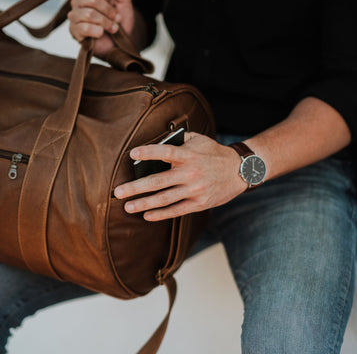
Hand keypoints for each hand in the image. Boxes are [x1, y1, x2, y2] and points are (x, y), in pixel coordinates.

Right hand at [68, 0, 134, 58]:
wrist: (121, 43)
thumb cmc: (121, 21)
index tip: (115, 2)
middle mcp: (78, 1)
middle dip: (109, 10)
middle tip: (117, 18)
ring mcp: (74, 16)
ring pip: (89, 14)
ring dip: (106, 22)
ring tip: (113, 28)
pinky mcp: (74, 32)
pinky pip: (84, 28)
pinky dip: (98, 31)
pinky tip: (102, 34)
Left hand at [113, 132, 246, 221]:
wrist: (239, 171)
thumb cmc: (214, 153)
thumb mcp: (199, 140)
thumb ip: (179, 140)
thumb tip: (157, 143)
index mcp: (190, 155)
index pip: (166, 152)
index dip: (149, 152)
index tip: (132, 154)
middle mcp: (191, 173)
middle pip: (158, 181)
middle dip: (135, 188)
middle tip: (117, 192)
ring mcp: (195, 190)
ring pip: (164, 199)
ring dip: (144, 203)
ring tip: (127, 206)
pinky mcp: (199, 203)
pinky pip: (176, 210)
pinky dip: (160, 214)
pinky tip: (146, 215)